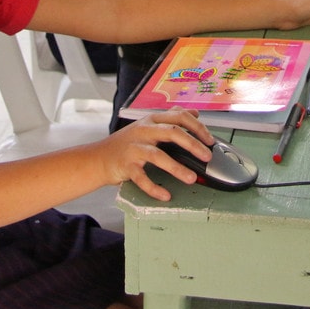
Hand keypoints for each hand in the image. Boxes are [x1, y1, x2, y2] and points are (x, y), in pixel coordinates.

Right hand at [94, 108, 215, 201]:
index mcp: (152, 120)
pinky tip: (165, 195)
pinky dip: (154, 188)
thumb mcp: (148, 125)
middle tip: (207, 156)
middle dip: (193, 144)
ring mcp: (134, 148)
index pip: (179, 117)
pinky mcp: (126, 166)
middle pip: (172, 132)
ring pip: (158, 156)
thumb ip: (170, 118)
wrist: (99, 158)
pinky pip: (142, 178)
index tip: (210, 139)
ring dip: (177, 168)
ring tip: (191, 178)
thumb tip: (194, 113)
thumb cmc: (127, 143)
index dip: (197, 127)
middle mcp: (143, 131)